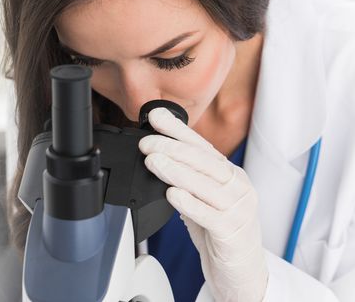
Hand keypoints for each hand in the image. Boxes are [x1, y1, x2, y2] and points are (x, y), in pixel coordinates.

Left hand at [138, 107, 268, 301]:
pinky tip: (172, 194)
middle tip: (146, 143)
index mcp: (229, 174)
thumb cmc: (220, 230)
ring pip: (205, 184)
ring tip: (153, 162)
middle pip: (203, 161)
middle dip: (171, 148)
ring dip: (175, 171)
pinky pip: (209, 215)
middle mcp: (237, 186)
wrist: (242, 271)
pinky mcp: (232, 232)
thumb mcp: (203, 197)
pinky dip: (189, 203)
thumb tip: (155, 154)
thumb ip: (185, 177)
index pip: (201, 145)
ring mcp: (238, 209)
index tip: (155, 117)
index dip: (178, 129)